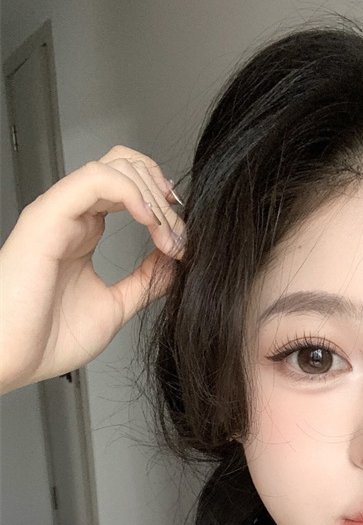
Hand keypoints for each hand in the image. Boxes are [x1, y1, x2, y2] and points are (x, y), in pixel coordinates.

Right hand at [0, 145, 185, 392]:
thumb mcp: (116, 306)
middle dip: (163, 196)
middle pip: (126, 167)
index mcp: (84, 232)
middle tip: (180, 235)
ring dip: (153, 196)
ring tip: (168, 235)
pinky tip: (149, 220)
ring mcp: (60, 212)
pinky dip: (131, 192)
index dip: (163, 204)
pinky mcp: (49, 215)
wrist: (14, 358)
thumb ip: (145, 281)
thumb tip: (175, 260)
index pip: (129, 189)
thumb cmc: (49, 339)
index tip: (184, 238)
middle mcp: (73, 216)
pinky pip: (96, 179)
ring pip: (115, 166)